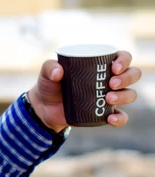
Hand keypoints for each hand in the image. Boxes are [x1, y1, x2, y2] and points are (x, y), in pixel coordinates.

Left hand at [27, 51, 141, 131]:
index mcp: (100, 64)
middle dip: (127, 78)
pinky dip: (120, 118)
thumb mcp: (47, 72)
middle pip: (133, 74)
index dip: (124, 60)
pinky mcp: (105, 113)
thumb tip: (59, 72)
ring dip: (125, 96)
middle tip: (111, 84)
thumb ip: (49, 67)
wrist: (45, 108)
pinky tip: (110, 118)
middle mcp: (110, 79)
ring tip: (108, 98)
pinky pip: (121, 116)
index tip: (113, 68)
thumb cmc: (50, 84)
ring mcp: (110, 97)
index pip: (122, 57)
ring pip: (131, 94)